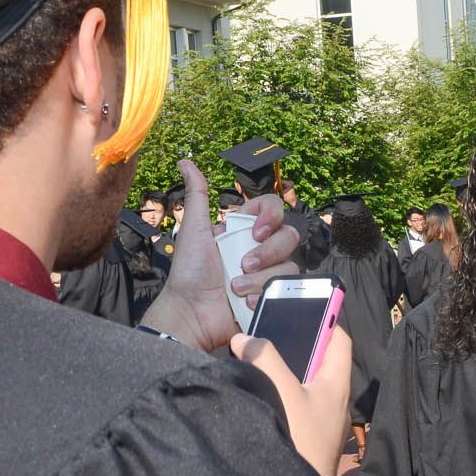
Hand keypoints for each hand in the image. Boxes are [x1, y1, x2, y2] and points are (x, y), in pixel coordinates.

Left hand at [144, 161, 299, 351]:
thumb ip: (197, 196)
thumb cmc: (189, 273)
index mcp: (243, 230)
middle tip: (244, 263)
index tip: (254, 231)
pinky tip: (246, 301)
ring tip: (237, 288)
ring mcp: (268, 273)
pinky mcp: (272, 296)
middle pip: (288, 236)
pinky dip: (266, 294)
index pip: (273, 209)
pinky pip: (287, 289)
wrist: (192, 314)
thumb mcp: (193, 230)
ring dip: (262, 277)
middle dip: (268, 251)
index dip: (270, 217)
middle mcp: (259, 249)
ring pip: (289, 265)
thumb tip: (186, 162)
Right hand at [230, 326, 351, 475]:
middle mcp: (332, 399)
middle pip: (318, 359)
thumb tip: (243, 339)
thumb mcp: (282, 393)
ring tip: (256, 355)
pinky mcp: (306, 435)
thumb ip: (264, 360)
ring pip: (303, 382)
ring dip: (283, 368)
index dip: (325, 319)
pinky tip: (257, 392)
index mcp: (336, 383)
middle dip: (296, 342)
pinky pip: (294, 403)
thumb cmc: (301, 442)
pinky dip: (278, 391)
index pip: (339, 339)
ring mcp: (320, 419)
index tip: (304, 306)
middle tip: (270, 328)